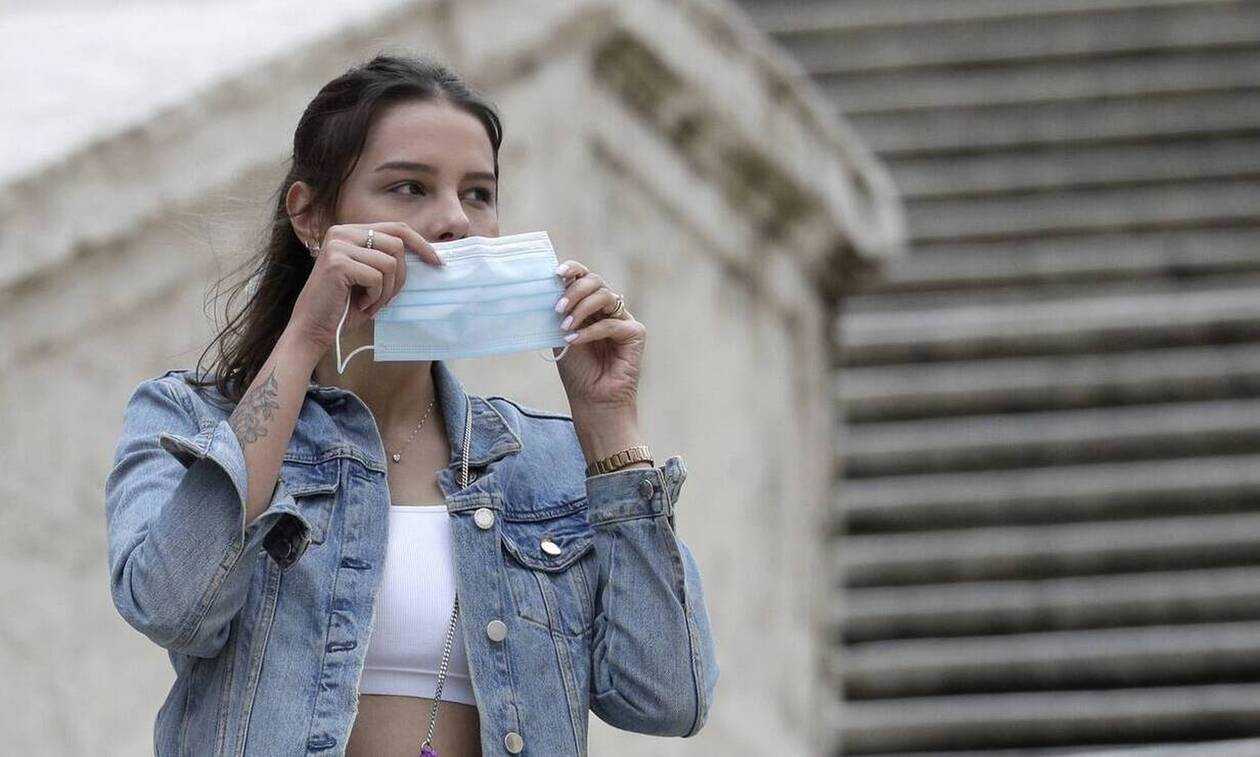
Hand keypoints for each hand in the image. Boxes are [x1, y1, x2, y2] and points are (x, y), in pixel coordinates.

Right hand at [287, 221, 443, 353]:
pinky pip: (377, 278)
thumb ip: (389, 261)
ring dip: (386, 290)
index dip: (420, 244)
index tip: (437, 262)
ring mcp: (338, 245)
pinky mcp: (337, 263)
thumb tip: (428, 255)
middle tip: (387, 297)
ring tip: (370, 302)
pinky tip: (360, 305)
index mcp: (350, 231)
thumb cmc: (344, 307)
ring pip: (390, 263)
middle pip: (397, 244)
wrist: (312, 328)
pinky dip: (375, 297)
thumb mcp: (370, 278)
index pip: (396, 228)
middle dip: (401, 276)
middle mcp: (341, 232)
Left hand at [551, 259, 644, 411]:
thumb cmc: (578, 370)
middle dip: (574, 291)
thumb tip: (551, 286)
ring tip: (565, 325)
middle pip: (596, 281)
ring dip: (582, 307)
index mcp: (591, 306)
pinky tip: (575, 341)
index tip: (556, 273)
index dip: (573, 269)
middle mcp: (609, 309)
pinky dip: (591, 331)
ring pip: (606, 296)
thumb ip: (561, 311)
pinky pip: (612, 323)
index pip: (585, 277)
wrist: (593, 399)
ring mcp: (624, 319)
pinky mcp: (636, 333)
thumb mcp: (561, 335)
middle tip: (558, 309)